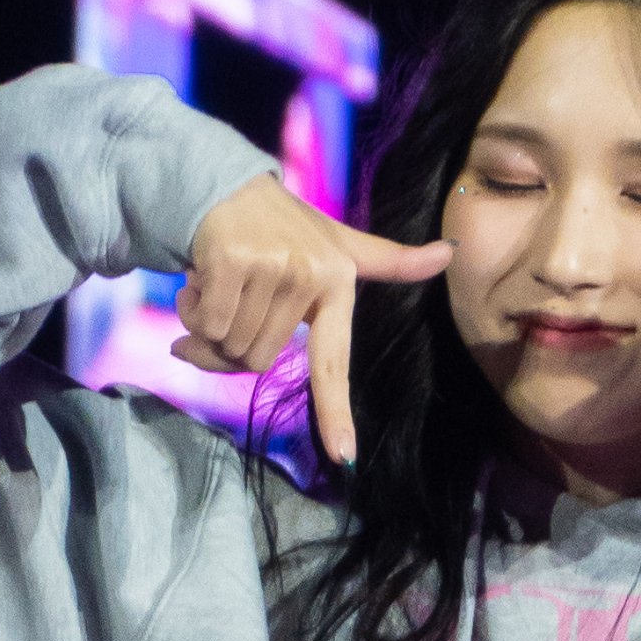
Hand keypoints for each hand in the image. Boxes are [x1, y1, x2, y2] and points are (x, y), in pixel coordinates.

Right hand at [177, 177, 451, 469]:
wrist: (227, 182)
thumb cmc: (285, 227)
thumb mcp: (340, 243)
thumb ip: (388, 260)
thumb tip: (450, 252)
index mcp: (338, 283)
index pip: (335, 362)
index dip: (336, 412)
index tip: (344, 457)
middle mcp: (310, 275)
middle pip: (258, 362)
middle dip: (231, 348)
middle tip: (229, 307)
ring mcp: (273, 267)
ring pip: (230, 345)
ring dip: (208, 329)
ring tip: (217, 288)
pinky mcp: (233, 261)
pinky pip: (206, 323)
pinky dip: (190, 311)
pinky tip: (198, 280)